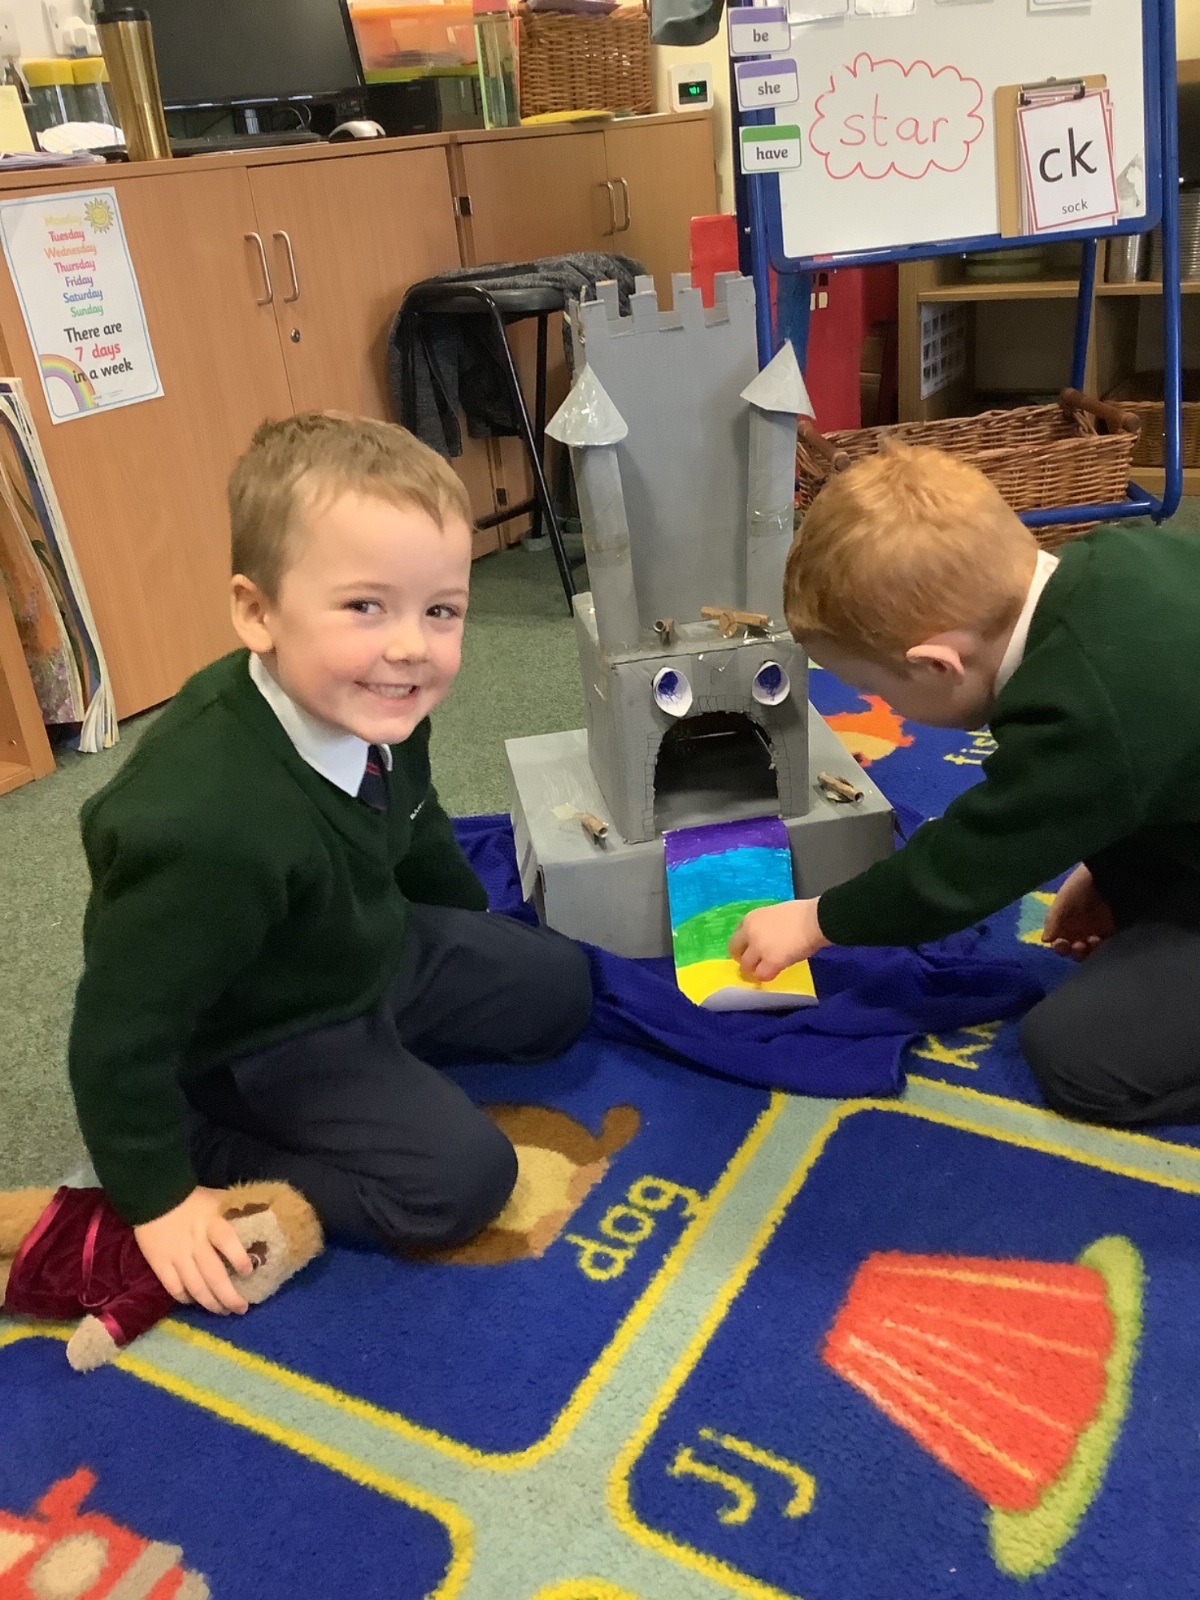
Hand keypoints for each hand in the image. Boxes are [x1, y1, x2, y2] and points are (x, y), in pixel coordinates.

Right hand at [134, 1187, 253, 1314]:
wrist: (154, 1196)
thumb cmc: (193, 1199)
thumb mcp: (218, 1200)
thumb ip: (235, 1211)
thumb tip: (261, 1218)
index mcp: (211, 1223)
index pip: (227, 1241)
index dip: (239, 1258)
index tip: (249, 1272)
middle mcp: (195, 1243)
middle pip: (213, 1275)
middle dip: (229, 1296)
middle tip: (241, 1308)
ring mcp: (176, 1256)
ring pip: (195, 1287)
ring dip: (211, 1303)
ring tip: (223, 1312)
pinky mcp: (160, 1264)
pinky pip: (174, 1288)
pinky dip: (186, 1299)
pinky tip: (196, 1303)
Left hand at [729, 897, 829, 981]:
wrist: (814, 920)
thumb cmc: (802, 913)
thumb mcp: (775, 913)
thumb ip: (765, 925)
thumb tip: (768, 936)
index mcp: (751, 918)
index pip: (737, 935)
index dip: (744, 944)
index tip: (751, 949)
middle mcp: (749, 933)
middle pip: (735, 951)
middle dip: (744, 958)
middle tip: (755, 963)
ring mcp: (759, 948)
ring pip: (746, 966)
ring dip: (755, 969)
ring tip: (766, 969)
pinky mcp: (770, 962)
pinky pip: (762, 975)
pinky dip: (767, 976)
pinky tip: (775, 972)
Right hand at [1042, 864, 1114, 961]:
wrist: (1106, 877)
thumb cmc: (1079, 887)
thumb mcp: (1062, 902)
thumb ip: (1052, 921)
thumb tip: (1045, 940)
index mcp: (1062, 923)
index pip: (1057, 942)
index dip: (1058, 946)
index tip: (1061, 943)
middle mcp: (1076, 929)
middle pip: (1072, 950)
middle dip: (1074, 952)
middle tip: (1079, 946)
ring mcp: (1093, 931)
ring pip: (1088, 951)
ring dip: (1088, 952)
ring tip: (1093, 940)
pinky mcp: (1109, 932)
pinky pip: (1104, 947)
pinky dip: (1101, 949)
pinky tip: (1100, 940)